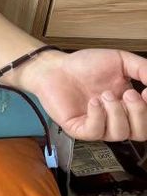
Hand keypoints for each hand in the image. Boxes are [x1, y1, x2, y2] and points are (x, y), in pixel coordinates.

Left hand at [20, 48, 146, 141]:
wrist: (56, 66)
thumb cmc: (85, 65)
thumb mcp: (121, 62)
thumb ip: (143, 70)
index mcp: (129, 105)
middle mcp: (115, 118)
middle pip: (141, 133)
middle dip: (139, 113)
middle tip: (128, 93)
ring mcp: (98, 125)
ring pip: (120, 133)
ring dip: (117, 112)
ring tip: (104, 94)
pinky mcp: (79, 129)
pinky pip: (96, 132)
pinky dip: (98, 116)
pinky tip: (93, 102)